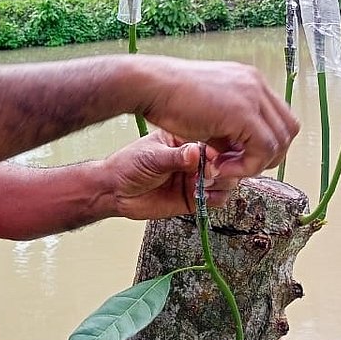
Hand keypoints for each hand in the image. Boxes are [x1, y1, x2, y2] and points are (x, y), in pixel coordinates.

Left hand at [105, 133, 239, 220]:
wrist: (116, 192)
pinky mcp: (194, 197)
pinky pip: (216, 199)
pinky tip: (202, 195)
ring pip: (225, 180)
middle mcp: (194, 158)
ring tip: (203, 185)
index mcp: (184, 140)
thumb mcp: (151, 157)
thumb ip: (174, 158)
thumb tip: (194, 152)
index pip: (212, 142)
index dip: (217, 150)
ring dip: (220, 183)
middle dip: (223, 168)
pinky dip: (215, 198)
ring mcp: (195, 177)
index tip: (213, 158)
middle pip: (225, 161)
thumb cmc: (127, 166)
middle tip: (209, 174)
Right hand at [136, 57, 298, 177]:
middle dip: (267, 155)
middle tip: (237, 166)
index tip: (238, 155)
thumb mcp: (208, 111)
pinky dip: (247, 165)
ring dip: (256, 162)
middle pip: (288, 129)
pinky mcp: (243, 112)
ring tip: (224, 166)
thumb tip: (237, 151)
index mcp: (248, 80)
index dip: (264, 143)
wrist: (149, 86)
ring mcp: (252, 96)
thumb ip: (228, 128)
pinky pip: (263, 149)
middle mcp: (256, 84)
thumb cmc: (167, 96)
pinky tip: (220, 165)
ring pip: (279, 141)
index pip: (278, 117)